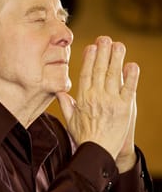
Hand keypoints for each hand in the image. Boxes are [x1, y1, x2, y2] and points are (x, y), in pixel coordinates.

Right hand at [56, 36, 139, 160]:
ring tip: (118, 45)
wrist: (98, 152)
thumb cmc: (83, 137)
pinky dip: (131, 76)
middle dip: (103, 52)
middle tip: (105, 38)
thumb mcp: (70, 121)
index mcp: (83, 98)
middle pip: (100, 70)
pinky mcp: (124, 108)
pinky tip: (132, 65)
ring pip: (114, 75)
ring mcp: (111, 101)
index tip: (92, 46)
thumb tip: (58, 91)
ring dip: (116, 58)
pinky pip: (129, 88)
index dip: (90, 58)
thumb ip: (65, 104)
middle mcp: (97, 97)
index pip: (86, 73)